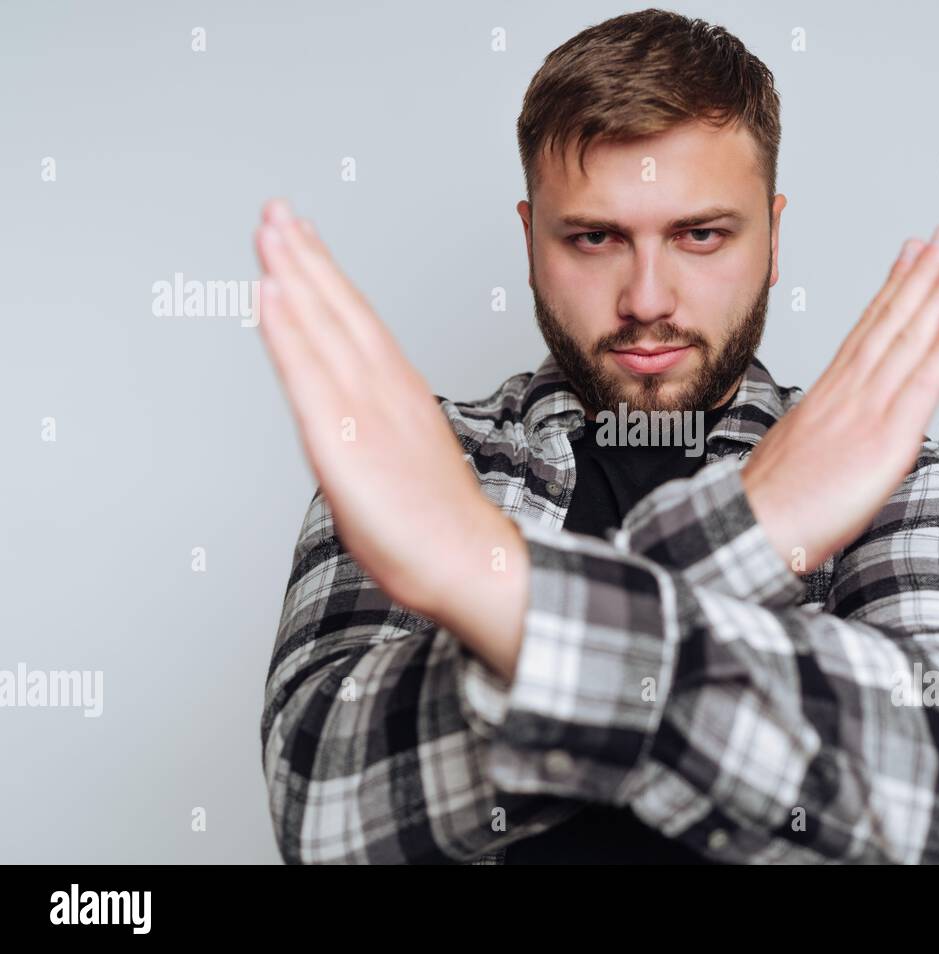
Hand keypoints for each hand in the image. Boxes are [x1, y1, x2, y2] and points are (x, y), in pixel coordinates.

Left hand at [252, 199, 526, 675]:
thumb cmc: (439, 529)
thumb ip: (379, 435)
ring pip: (323, 329)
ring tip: (270, 229)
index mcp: (399, 397)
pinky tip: (269, 294)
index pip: (357, 324)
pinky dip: (286, 331)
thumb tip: (354, 428)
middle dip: (305, 257)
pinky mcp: (343, 442)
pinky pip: (307, 376)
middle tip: (277, 210)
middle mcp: (384, 393)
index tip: (303, 238)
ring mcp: (365, 412)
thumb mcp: (406, 466)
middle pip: (339, 311)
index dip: (326, 276)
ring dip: (294, 273)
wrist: (472, 565)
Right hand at [742, 225, 938, 569]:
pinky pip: (919, 388)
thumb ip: (826, 431)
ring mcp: (867, 413)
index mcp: (828, 395)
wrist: (752, 528)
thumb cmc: (772, 503)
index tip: (912, 255)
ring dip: (935, 295)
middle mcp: (848, 393)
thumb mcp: (797, 453)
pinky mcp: (885, 441)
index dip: (894, 289)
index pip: (868, 330)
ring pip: (907, 342)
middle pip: (890, 323)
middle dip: (921, 275)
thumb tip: (843, 431)